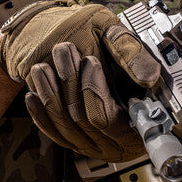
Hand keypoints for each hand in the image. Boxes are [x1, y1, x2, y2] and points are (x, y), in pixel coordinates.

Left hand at [0, 0, 160, 161]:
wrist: (76, 49)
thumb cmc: (102, 44)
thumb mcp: (117, 38)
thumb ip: (133, 54)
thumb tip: (149, 77)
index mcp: (138, 118)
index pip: (113, 117)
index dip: (98, 91)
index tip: (91, 61)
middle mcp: (117, 138)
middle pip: (87, 119)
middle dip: (73, 84)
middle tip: (64, 51)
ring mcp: (93, 144)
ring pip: (67, 126)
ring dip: (52, 95)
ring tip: (41, 67)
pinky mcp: (73, 141)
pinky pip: (54, 133)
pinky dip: (42, 114)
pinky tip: (33, 95)